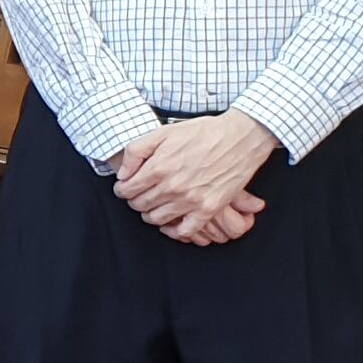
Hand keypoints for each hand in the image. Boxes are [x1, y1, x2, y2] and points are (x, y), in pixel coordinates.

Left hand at [114, 114, 276, 239]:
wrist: (239, 137)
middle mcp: (172, 186)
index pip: (127, 190)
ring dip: (150, 214)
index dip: (122, 189)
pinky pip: (184, 231)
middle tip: (139, 195)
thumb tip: (122, 174)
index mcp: (159, 167)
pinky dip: (174, 230)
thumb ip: (136, 151)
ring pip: (157, 219)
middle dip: (135, 200)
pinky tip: (171, 223)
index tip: (125, 187)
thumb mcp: (163, 132)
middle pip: (140, 205)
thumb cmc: (203, 132)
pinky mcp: (208, 209)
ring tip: (154, 206)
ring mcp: (191, 200)